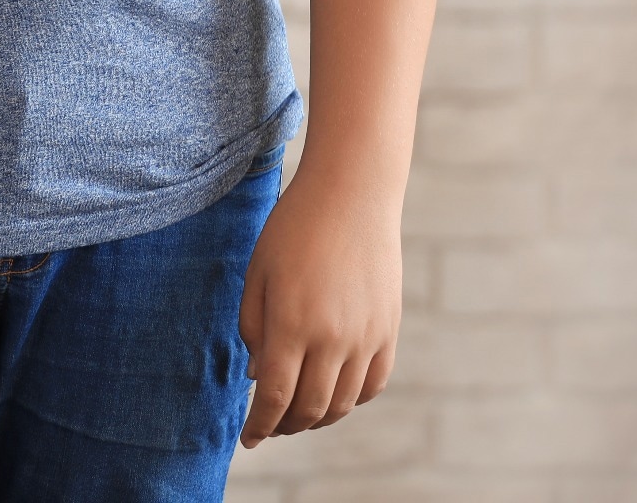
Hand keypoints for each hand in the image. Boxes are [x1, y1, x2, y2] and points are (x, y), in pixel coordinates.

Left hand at [239, 167, 403, 446]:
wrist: (351, 195)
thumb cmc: (293, 229)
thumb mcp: (257, 274)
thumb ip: (253, 328)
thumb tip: (259, 377)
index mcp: (292, 323)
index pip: (274, 397)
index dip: (260, 425)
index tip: (248, 440)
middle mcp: (333, 338)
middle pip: (309, 408)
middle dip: (285, 426)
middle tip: (269, 427)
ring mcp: (366, 337)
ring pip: (342, 403)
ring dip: (316, 418)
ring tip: (296, 415)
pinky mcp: (389, 330)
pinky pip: (372, 384)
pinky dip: (350, 399)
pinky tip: (332, 395)